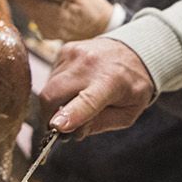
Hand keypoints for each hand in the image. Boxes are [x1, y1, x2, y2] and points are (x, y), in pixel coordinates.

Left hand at [11, 0, 112, 41]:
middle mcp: (47, 27)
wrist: (103, 29)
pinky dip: (33, 3)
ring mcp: (46, 31)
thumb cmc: (94, 11)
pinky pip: (35, 14)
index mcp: (55, 17)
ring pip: (29, 10)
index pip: (27, 1)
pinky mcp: (48, 31)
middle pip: (25, 5)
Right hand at [40, 37, 156, 136]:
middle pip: (54, 94)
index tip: (56, 127)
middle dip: (48, 116)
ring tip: (75, 102)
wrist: (134, 51)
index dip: (70, 115)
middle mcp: (91, 64)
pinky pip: (51, 76)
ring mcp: (75, 54)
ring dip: (55, 102)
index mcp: (112, 82)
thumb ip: (100, 124)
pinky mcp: (65, 49)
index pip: (87, 100)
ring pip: (49, 87)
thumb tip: (72, 131)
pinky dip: (58, 88)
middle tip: (57, 128)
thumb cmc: (131, 87)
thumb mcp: (127, 114)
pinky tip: (75, 86)